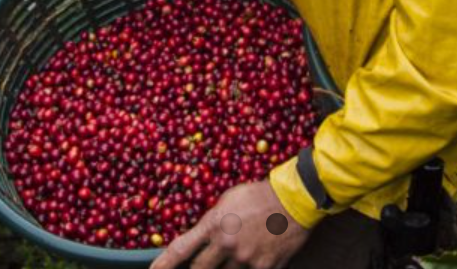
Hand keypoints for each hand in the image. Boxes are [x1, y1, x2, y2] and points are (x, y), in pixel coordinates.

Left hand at [149, 180, 309, 268]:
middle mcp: (226, 245)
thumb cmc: (259, 194)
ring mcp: (245, 260)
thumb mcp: (229, 199)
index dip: (163, 265)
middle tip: (203, 262)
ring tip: (245, 243)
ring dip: (229, 264)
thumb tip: (203, 237)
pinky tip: (258, 252)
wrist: (293, 200)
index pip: (181, 249)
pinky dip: (250, 266)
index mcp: (215, 224)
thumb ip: (213, 221)